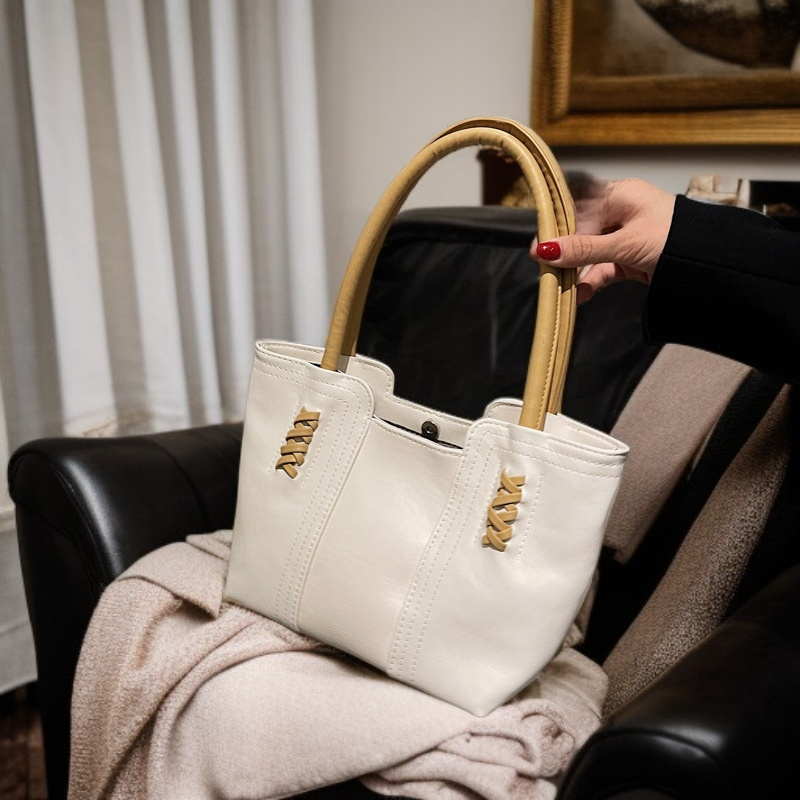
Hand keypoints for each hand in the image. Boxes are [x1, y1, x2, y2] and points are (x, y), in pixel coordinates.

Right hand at [532, 178, 675, 303]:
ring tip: (558, 287)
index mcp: (621, 195)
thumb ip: (583, 249)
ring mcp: (626, 238)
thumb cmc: (675, 241)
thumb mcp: (625, 244)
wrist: (715, 267)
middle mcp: (622, 213)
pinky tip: (578, 296)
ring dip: (576, 271)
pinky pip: (603, 269)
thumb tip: (543, 251)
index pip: (579, 208)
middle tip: (544, 270)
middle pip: (582, 232)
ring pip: (591, 253)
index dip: (557, 228)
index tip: (538, 248)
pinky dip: (591, 282)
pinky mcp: (631, 260)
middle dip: (564, 254)